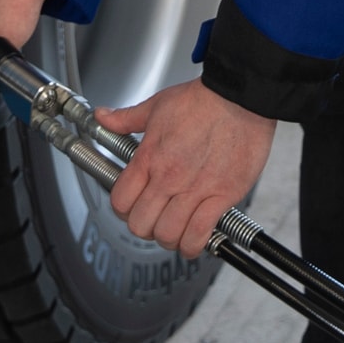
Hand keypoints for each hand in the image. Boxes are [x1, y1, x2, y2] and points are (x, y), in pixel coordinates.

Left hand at [97, 78, 275, 259]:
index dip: (123, 210)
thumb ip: (126, 118)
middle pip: (140, 225)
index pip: (120, 202)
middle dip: (145, 227)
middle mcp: (169, 177)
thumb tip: (103, 116)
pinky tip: (194, 239)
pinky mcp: (222, 196)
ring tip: (175, 231)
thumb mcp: (156, 106)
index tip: (133, 207)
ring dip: (169, 238)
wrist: (240, 97)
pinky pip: (199, 235)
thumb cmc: (203, 101)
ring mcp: (195, 190)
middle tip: (155, 220)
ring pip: (168, 234)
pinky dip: (193, 244)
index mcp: (150, 158)